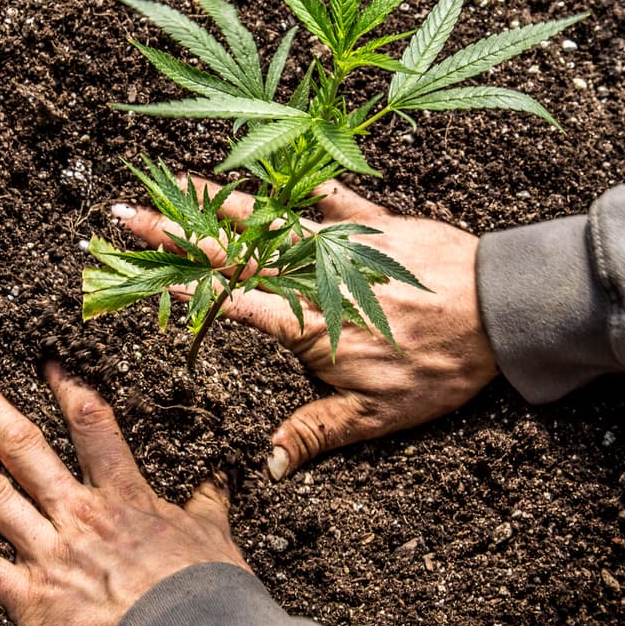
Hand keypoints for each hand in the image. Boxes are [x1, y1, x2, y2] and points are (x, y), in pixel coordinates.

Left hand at [0, 357, 248, 625]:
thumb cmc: (209, 591)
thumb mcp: (214, 536)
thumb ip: (207, 502)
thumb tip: (218, 476)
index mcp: (123, 495)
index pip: (90, 424)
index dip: (65, 387)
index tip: (43, 361)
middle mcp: (78, 513)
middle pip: (22, 446)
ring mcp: (50, 552)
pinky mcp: (32, 598)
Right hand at [113, 178, 498, 478]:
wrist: (498, 312)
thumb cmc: (439, 366)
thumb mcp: (377, 416)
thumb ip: (317, 433)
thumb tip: (270, 464)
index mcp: (303, 322)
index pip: (228, 298)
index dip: (180, 283)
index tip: (137, 267)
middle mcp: (310, 275)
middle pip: (230, 251)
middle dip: (173, 232)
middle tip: (126, 211)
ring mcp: (339, 243)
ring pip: (266, 218)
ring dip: (215, 199)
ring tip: (174, 180)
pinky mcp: (373, 221)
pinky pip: (327, 195)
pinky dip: (296, 181)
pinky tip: (267, 161)